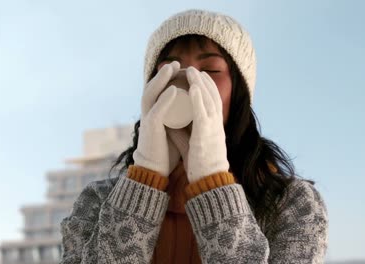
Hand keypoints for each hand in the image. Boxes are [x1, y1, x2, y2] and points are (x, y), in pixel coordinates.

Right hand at [133, 61, 181, 176]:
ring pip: (151, 94)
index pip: (159, 91)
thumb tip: (192, 110)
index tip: (181, 68)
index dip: (168, 78)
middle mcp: (149, 113)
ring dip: (162, 79)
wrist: (155, 171)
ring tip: (172, 67)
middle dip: (164, 74)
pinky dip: (166, 99)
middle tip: (176, 62)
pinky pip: (157, 111)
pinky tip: (175, 90)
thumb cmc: (166, 151)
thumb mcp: (174, 131)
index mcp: (155, 113)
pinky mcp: (151, 129)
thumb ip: (179, 120)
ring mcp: (148, 120)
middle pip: (153, 88)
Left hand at [185, 67, 229, 182]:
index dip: (206, 88)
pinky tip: (193, 87)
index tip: (196, 77)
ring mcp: (213, 129)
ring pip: (209, 100)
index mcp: (214, 126)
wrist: (208, 182)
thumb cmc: (200, 165)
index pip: (212, 102)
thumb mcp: (190, 144)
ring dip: (200, 84)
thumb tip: (170, 122)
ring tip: (191, 71)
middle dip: (203, 81)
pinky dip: (199, 99)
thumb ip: (182, 132)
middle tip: (193, 69)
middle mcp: (216, 125)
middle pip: (212, 97)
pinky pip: (203, 113)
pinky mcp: (206, 135)